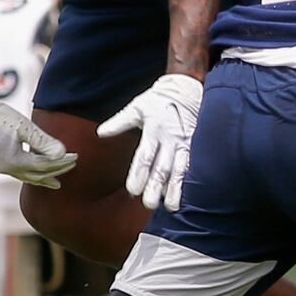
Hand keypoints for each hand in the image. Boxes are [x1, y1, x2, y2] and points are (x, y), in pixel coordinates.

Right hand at [0, 92, 76, 187]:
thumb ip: (42, 141)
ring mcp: (2, 168)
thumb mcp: (23, 127)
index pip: (46, 165)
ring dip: (44, 177)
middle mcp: (8, 169)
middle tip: (73, 166)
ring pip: (28, 177)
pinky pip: (20, 173)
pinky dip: (32, 174)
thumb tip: (62, 153)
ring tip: (56, 182)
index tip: (76, 156)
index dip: (62, 162)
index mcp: (15, 161)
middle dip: (57, 171)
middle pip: (38, 174)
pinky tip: (36, 173)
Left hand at [97, 73, 202, 211]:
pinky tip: (187, 194)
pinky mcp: (195, 146)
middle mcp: (170, 140)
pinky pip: (192, 165)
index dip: (139, 174)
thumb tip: (100, 133)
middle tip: (149, 204)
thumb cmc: (158, 99)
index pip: (145, 157)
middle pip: (162, 168)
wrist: (187, 88)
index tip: (133, 191)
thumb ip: (119, 122)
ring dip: (175, 189)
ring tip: (172, 207)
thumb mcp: (137, 107)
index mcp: (154, 131)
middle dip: (156, 187)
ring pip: (180, 170)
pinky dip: (189, 180)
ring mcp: (184, 144)